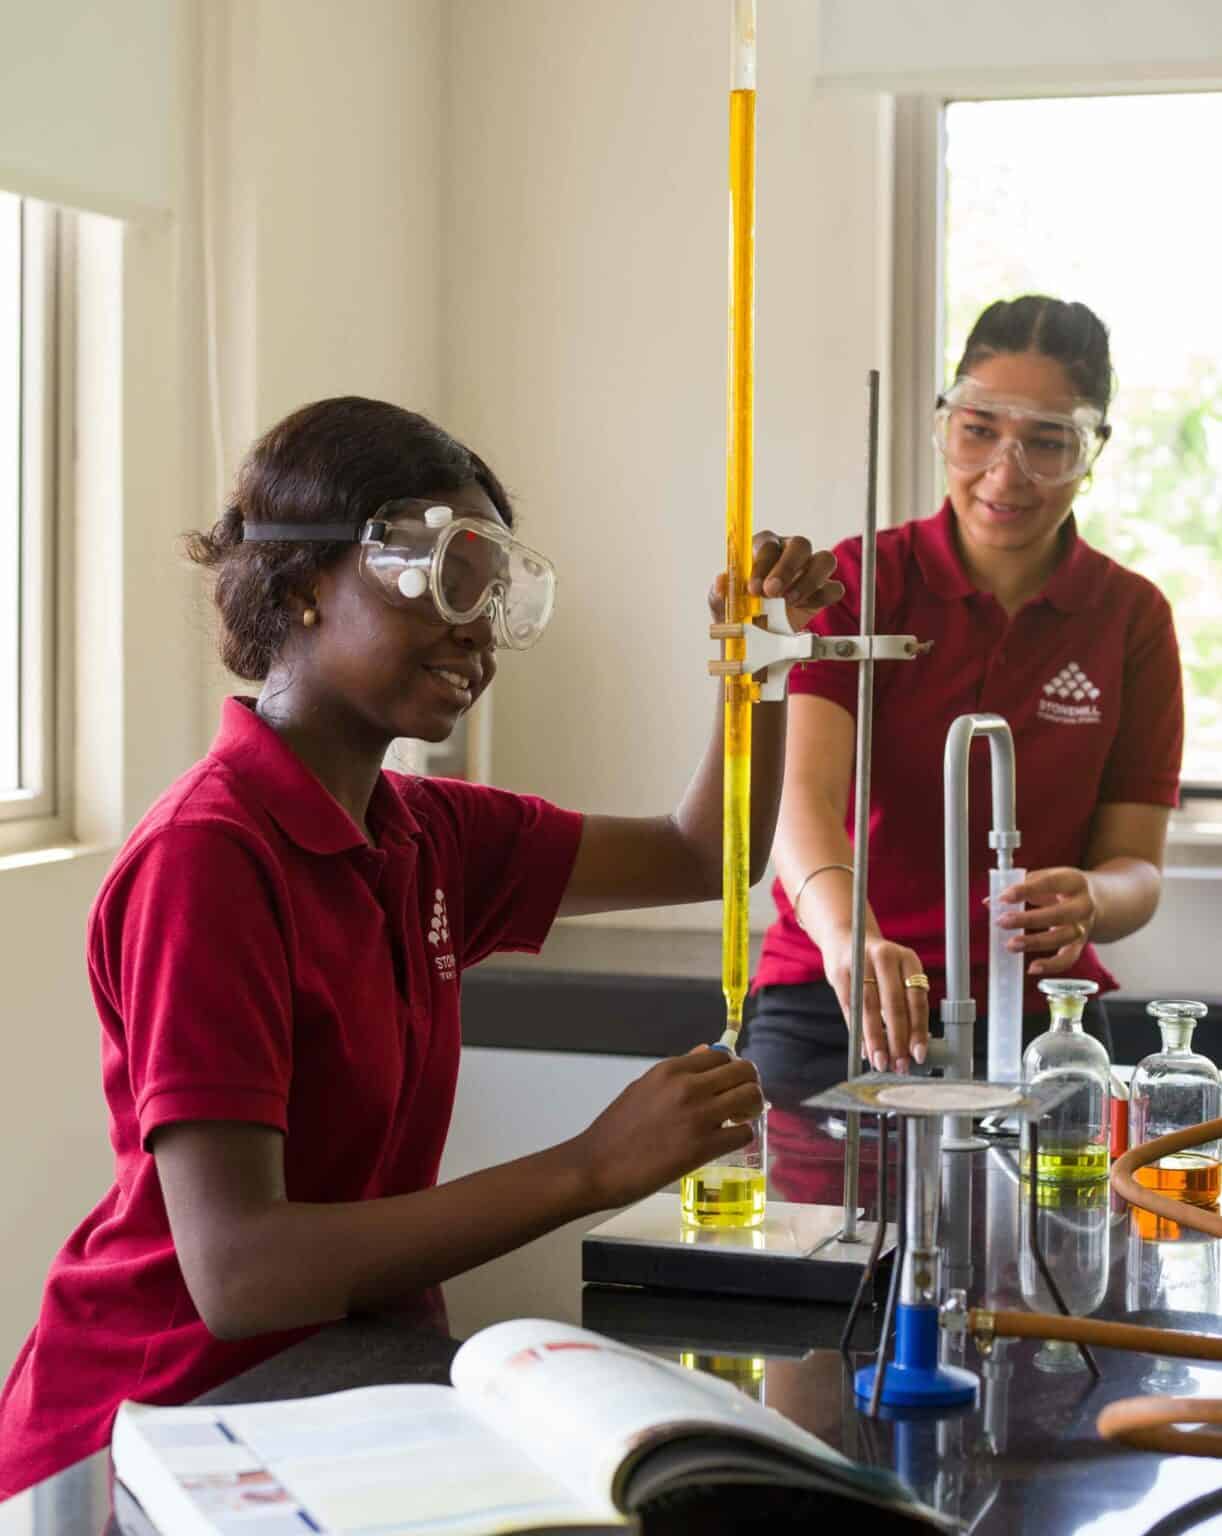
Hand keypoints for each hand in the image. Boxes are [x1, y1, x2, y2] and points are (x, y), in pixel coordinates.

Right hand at [569, 1049, 764, 1209]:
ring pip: (751, 1098)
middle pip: (744, 1072)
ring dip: (752, 1108)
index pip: (722, 1056)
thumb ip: (678, 1071)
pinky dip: (742, 1136)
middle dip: (750, 1084)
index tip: (729, 1083)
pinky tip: (729, 1141)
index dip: (731, 1069)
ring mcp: (698, 1117)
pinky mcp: (703, 1148)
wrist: (597, 1165)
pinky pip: (743, 1134)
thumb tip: (707, 1053)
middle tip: (743, 1100)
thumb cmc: (616, 1130)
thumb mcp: (644, 1086)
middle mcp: (688, 1087)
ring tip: (739, 1119)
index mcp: (670, 1070)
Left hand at [708, 531, 843, 625]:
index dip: (762, 564)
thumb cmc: (739, 610)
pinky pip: (835, 587)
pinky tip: (803, 608)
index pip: (768, 544)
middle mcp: (789, 553)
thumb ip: (720, 590)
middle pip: (800, 545)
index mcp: (763, 548)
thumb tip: (721, 582)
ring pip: (825, 560)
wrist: (755, 638)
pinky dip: (822, 597)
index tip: (753, 588)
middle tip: (772, 592)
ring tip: (790, 602)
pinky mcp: (823, 590)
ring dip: (809, 581)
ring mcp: (810, 569)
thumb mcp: (722, 602)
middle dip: (787, 568)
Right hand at [821, 929, 929, 1071]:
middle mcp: (885, 956)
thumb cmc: (876, 965)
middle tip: (899, 1064)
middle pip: (894, 1005)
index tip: (919, 1054)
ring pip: (870, 1008)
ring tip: (881, 1061)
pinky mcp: (839, 972)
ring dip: (876, 1040)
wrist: (845, 936)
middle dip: (897, 1040)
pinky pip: (849, 1008)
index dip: (918, 1030)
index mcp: (908, 958)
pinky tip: (863, 1048)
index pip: (916, 999)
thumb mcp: (896, 975)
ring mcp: (860, 961)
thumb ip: (904, 1005)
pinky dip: (857, 1031)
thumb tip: (911, 1047)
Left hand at [991, 866, 1096, 976]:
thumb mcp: (1045, 879)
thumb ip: (1018, 888)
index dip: (1024, 890)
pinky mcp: (1081, 945)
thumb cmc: (1061, 888)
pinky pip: (1069, 958)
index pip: (1048, 883)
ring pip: (1062, 937)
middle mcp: (1082, 905)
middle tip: (1002, 921)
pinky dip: (1051, 966)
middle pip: (1058, 914)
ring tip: (1010, 945)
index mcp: (1073, 881)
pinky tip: (1032, 968)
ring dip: (1035, 943)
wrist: (1097, 901)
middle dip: (1028, 919)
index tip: (1002, 897)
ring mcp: (1083, 926)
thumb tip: (990, 902)